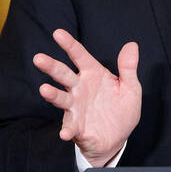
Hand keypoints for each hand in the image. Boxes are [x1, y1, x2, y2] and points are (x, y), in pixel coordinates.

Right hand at [33, 29, 140, 167]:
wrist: (117, 139)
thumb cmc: (121, 110)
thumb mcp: (130, 88)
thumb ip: (128, 68)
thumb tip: (132, 45)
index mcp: (92, 74)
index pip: (79, 56)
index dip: (69, 44)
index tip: (58, 33)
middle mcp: (80, 88)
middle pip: (63, 74)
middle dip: (51, 66)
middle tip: (39, 58)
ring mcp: (75, 107)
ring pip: (61, 98)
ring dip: (52, 94)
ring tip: (44, 90)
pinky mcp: (76, 126)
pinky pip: (70, 127)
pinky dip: (67, 130)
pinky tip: (65, 133)